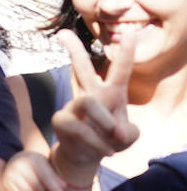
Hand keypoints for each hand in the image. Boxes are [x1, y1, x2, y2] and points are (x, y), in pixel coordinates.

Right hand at [3, 150, 71, 190]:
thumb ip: (55, 177)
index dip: (56, 190)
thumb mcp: (47, 166)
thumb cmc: (37, 164)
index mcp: (31, 159)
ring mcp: (10, 176)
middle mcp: (18, 166)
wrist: (18, 160)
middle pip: (38, 188)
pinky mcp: (8, 185)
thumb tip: (64, 189)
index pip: (45, 177)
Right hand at [51, 30, 138, 170]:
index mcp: (112, 93)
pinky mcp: (61, 120)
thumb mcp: (128, 138)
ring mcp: (74, 106)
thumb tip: (116, 130)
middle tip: (62, 33)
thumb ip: (129, 133)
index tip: (127, 33)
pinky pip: (81, 128)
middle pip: (82, 67)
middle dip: (74, 49)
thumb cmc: (109, 141)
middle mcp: (91, 95)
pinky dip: (97, 142)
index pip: (120, 70)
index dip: (125, 51)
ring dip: (104, 121)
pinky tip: (106, 151)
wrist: (87, 157)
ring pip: (87, 102)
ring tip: (115, 138)